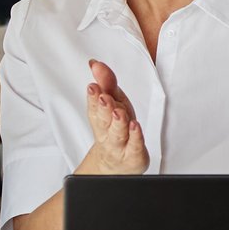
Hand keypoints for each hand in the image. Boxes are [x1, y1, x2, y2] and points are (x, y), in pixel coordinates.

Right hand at [76, 60, 147, 175]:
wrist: (116, 166)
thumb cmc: (115, 131)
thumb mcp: (112, 104)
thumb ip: (107, 83)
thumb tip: (96, 63)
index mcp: (100, 118)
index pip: (94, 106)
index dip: (93, 96)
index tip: (93, 85)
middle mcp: (107, 132)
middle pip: (103, 120)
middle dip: (102, 107)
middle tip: (102, 96)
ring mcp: (120, 145)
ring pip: (117, 133)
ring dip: (117, 121)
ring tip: (118, 111)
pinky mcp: (134, 155)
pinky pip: (135, 146)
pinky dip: (135, 136)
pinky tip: (135, 126)